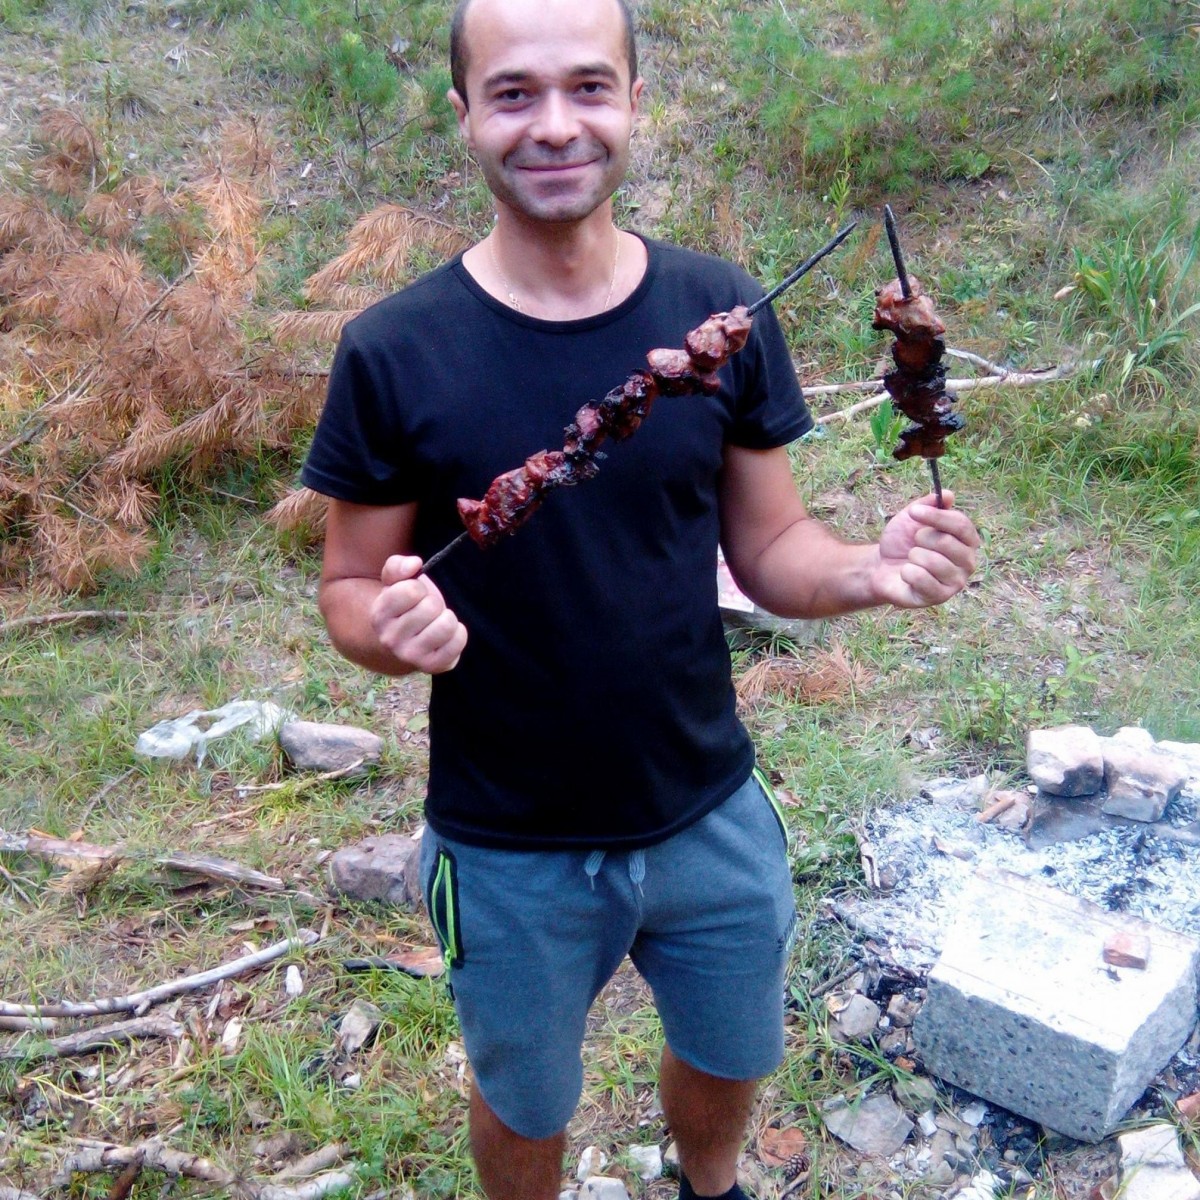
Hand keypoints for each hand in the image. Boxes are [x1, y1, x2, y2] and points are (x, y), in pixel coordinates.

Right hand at [370, 555, 467, 673]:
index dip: (419, 588)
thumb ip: (398, 566)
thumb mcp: (394, 583)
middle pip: (431, 607)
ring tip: (437, 622)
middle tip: (426, 612)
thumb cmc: (405, 606)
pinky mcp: (431, 666)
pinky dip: (459, 633)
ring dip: (447, 618)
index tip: (414, 597)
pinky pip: (458, 641)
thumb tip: (415, 564)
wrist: (405, 642)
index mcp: (379, 615)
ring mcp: (410, 655)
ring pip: (447, 625)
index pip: (412, 590)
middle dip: (433, 603)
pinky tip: (447, 635)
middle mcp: (390, 639)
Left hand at [869, 490, 980, 609]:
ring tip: (911, 559)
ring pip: (933, 561)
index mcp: (967, 540)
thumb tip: (947, 495)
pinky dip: (907, 572)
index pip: (962, 525)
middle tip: (914, 542)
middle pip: (947, 542)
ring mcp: (956, 582)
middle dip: (921, 538)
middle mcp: (968, 561)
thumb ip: (928, 504)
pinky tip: (906, 574)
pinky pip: (921, 578)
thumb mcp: (912, 517)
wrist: (882, 567)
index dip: (937, 517)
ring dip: (914, 556)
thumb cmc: (903, 541)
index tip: (913, 512)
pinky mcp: (940, 597)